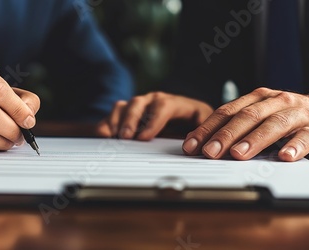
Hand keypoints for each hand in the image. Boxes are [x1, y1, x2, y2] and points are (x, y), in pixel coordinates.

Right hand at [96, 91, 212, 139]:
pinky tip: (103, 136)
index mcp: (179, 104)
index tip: (144, 137)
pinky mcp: (129, 115)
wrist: (190, 128)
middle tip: (126, 137)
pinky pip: (114, 114)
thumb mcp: (204, 132)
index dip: (154, 120)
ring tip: (112, 137)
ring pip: (125, 106)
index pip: (165, 105)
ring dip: (117, 121)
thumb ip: (200, 136)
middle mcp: (157, 101)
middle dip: (131, 120)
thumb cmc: (197, 131)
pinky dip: (107, 124)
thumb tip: (192, 143)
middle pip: (141, 102)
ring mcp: (141, 107)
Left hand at [182, 88, 308, 160]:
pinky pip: (305, 137)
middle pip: (247, 117)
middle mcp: (275, 101)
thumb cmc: (285, 117)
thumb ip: (233, 126)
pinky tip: (285, 156)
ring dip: (255, 140)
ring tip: (239, 154)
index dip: (208, 128)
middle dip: (226, 135)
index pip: (227, 112)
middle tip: (210, 152)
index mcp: (257, 98)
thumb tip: (201, 144)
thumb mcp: (259, 116)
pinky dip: (295, 146)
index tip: (192, 145)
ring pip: (274, 125)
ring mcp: (296, 113)